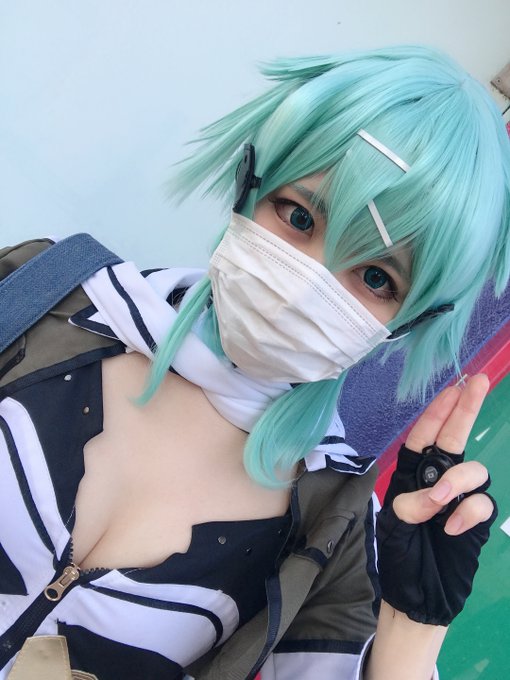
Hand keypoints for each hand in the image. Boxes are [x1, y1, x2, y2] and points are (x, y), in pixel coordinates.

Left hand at [376, 374, 497, 625]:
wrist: (419, 598)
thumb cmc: (399, 558)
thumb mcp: (393, 528)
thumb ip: (410, 505)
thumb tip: (435, 494)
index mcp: (411, 474)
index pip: (424, 436)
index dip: (438, 411)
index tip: (453, 387)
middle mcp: (436, 479)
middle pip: (454, 438)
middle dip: (465, 409)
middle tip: (480, 381)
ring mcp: (460, 498)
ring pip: (473, 469)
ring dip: (456, 481)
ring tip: (437, 503)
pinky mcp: (476, 520)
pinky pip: (483, 503)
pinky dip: (468, 513)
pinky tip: (450, 530)